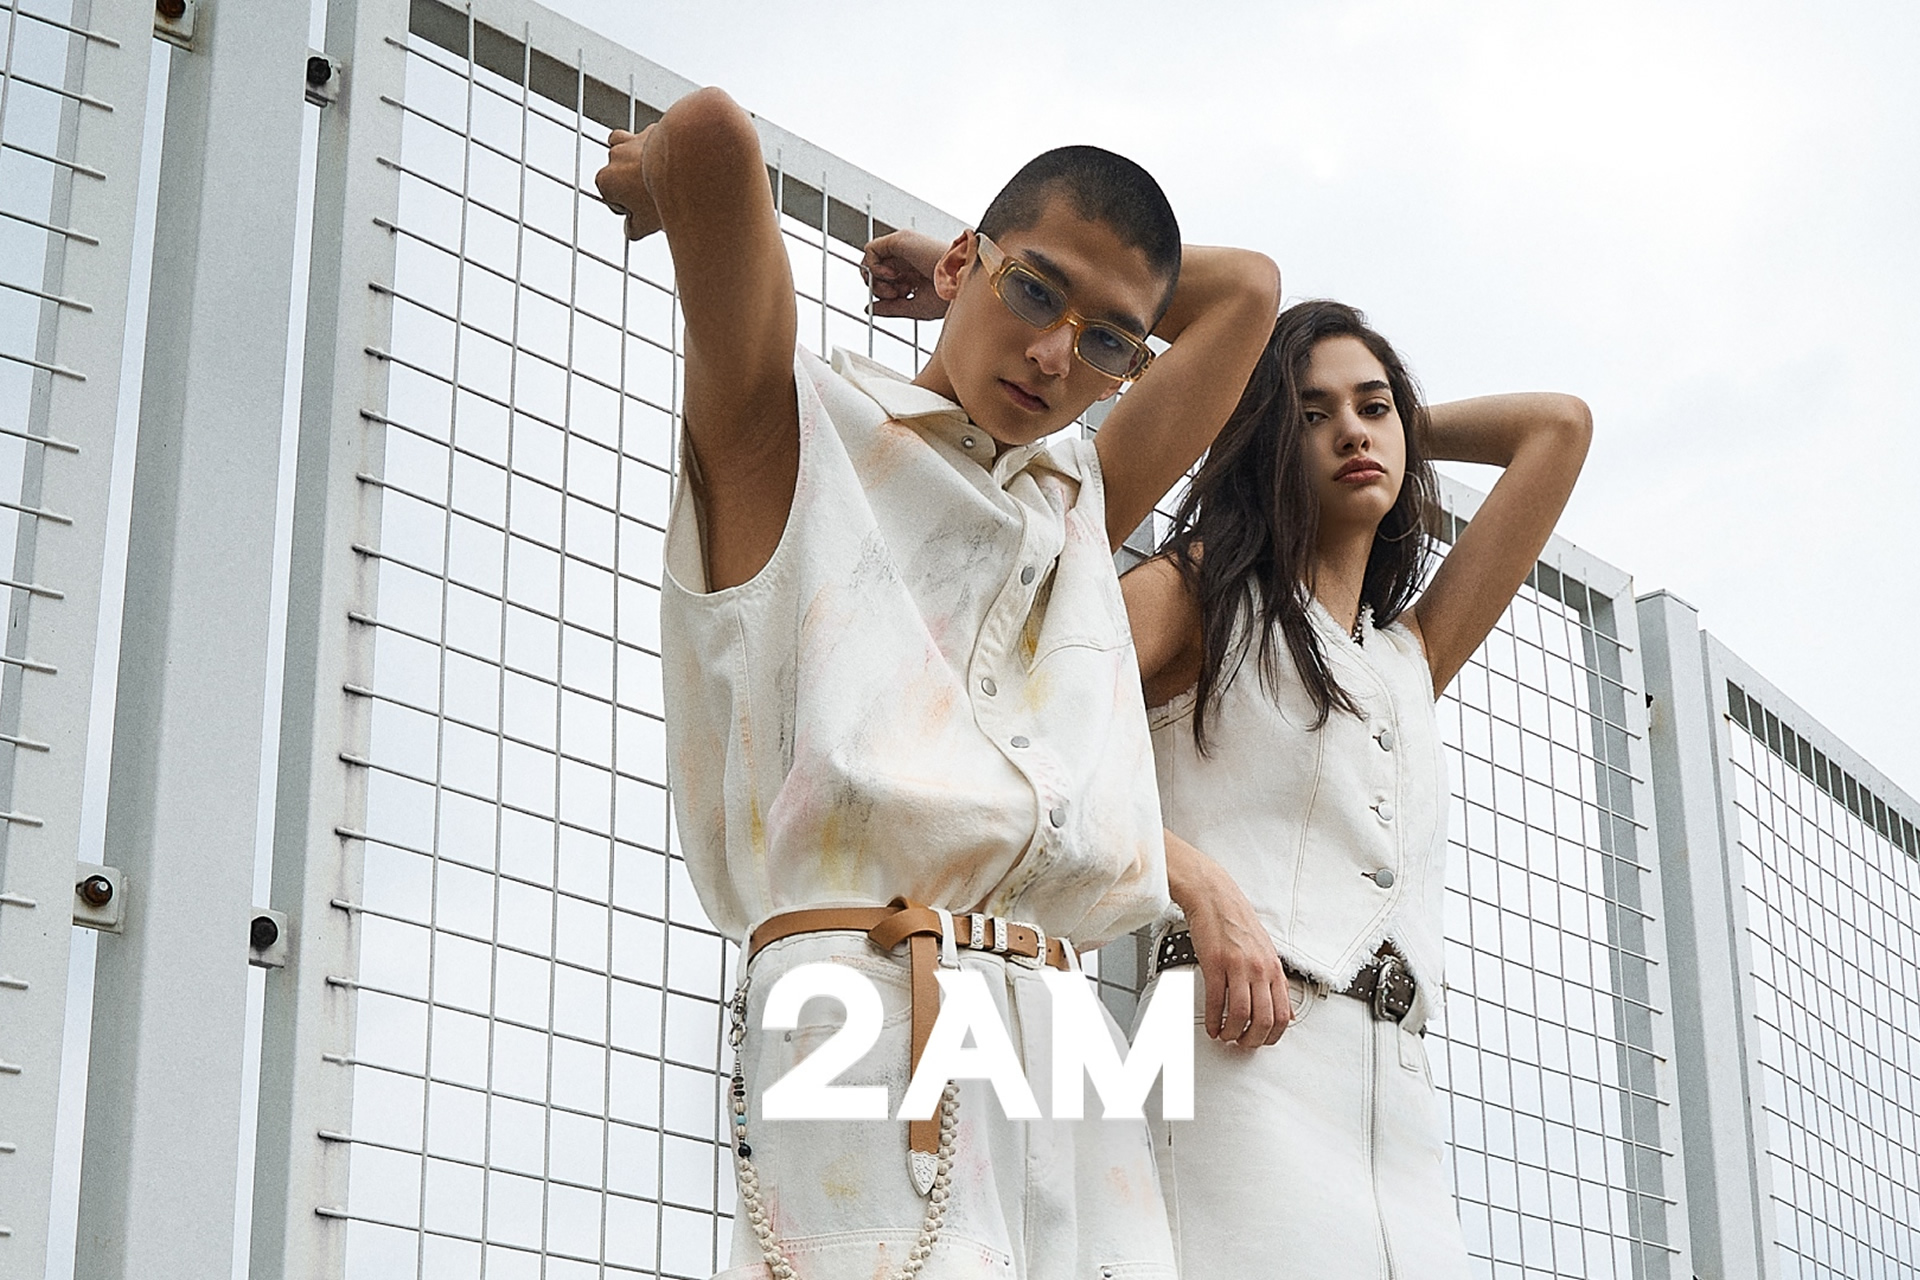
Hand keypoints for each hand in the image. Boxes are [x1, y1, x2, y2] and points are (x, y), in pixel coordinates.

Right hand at [594, 127, 662, 240]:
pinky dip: (658, 148)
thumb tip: (631, 231)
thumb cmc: (662, 193)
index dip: (629, 209)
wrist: (688, 167)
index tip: (642, 214)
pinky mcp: (653, 129)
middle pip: (618, 172)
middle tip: (653, 198)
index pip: (612, 199)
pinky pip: (650, 138)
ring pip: (626, 146)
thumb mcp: (647, 224)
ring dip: (635, 158)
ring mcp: (632, 140)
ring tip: (655, 175)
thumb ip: (633, 229)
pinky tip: (673, 163)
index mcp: (606, 180)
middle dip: (632, 183)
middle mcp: (615, 156)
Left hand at [861, 228, 949, 319]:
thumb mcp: (914, 307)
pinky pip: (870, 249)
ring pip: (870, 261)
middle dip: (878, 288)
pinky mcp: (899, 240)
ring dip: (876, 280)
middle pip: (874, 272)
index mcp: (913, 273)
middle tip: (895, 295)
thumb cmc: (948, 295)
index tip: (900, 300)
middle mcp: (907, 259)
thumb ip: (890, 307)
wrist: (960, 283)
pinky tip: (892, 275)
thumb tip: (870, 309)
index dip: (885, 294)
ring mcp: (903, 249)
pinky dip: (874, 266)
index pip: (885, 282)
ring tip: (895, 287)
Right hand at [1184, 877, 1291, 1047]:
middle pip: (1264, 1020)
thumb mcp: (1266, 952)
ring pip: (1242, 1015)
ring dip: (1232, 1033)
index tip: (1261, 1040)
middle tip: (1241, 1042)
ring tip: (1224, 1035)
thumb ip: (1276, 982)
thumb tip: (1288, 1012)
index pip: (1284, 1014)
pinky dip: (1213, 1020)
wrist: (1214, 897)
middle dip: (1252, 1040)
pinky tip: (1211, 1024)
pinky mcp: (1215, 964)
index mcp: (1273, 968)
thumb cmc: (1237, 921)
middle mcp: (1259, 969)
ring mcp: (1238, 967)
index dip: (1272, 1036)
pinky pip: (1216, 1002)